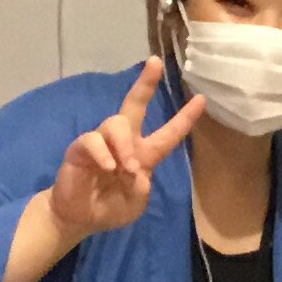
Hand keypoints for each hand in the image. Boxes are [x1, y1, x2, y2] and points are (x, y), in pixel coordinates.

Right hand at [47, 58, 204, 241]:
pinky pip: (92, 140)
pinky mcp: (80, 148)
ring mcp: (102, 142)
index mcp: (143, 154)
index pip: (168, 134)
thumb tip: (134, 168)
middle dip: (145, 84)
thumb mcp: (135, 203)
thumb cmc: (110, 207)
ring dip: (124, 144)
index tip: (201, 99)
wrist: (79, 218)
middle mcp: (124, 142)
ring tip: (127, 167)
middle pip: (135, 105)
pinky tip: (107, 167)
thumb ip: (140, 188)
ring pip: (116, 123)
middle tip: (155, 63)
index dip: (184, 118)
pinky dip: (102, 153)